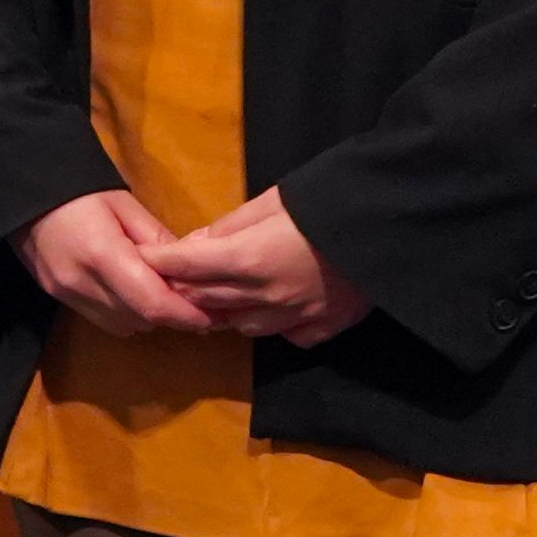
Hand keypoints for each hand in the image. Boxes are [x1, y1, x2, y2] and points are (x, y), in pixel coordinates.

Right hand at [17, 189, 214, 334]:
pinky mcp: (58, 298)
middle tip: (193, 301)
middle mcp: (82, 283)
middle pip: (141, 319)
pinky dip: (126, 314)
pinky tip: (132, 295)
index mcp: (103, 254)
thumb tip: (191, 270)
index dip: (186, 316)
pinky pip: (104, 320)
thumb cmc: (79, 191)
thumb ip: (158, 240)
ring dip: (148, 317)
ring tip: (162, 296)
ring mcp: (66, 294)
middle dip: (171, 315)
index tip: (212, 317)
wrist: (22, 194)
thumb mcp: (125, 204)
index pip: (153, 303)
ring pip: (124, 326)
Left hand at [157, 187, 373, 345]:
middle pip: (206, 300)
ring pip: (241, 325)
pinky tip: (271, 309)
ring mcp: (296, 317)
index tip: (143, 258)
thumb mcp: (271, 202)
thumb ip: (227, 227)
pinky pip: (287, 335)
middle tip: (172, 277)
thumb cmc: (328, 201)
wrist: (393, 223)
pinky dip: (272, 325)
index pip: (185, 266)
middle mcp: (265, 296)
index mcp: (247, 260)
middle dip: (184, 288)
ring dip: (224, 310)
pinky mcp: (325, 327)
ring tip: (219, 293)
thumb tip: (193, 243)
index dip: (160, 261)